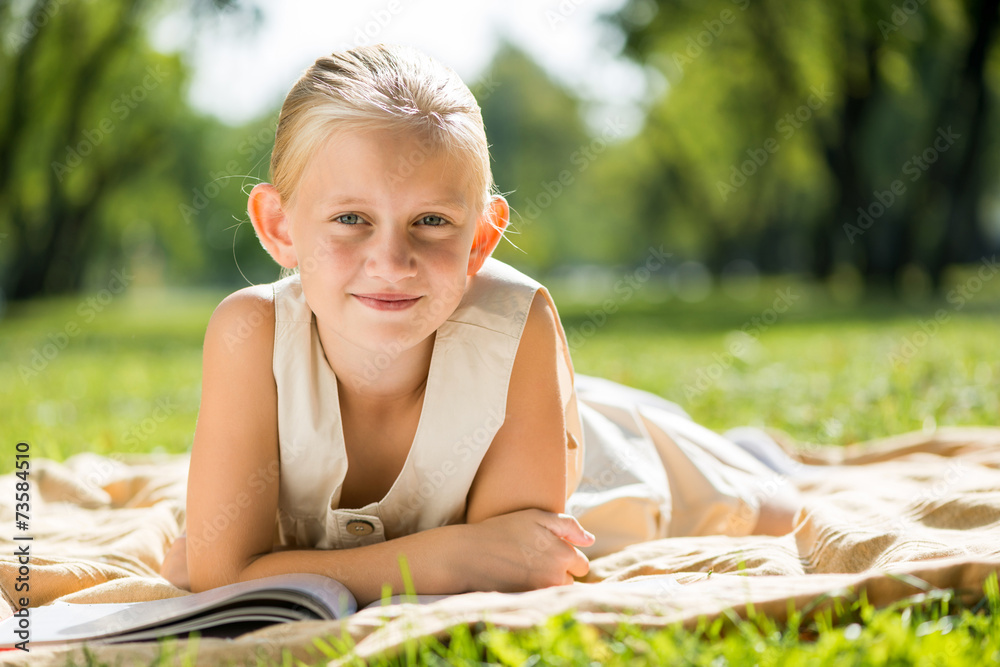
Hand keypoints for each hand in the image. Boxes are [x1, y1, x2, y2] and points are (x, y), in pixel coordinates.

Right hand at [458, 509, 594, 592]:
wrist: (469, 555)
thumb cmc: (502, 530)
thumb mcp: (536, 516)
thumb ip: (568, 525)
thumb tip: (591, 540)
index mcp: (564, 554)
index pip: (581, 565)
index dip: (566, 557)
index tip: (548, 552)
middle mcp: (558, 577)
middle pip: (571, 581)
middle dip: (560, 573)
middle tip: (535, 561)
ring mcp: (543, 594)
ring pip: (558, 592)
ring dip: (549, 584)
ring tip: (526, 571)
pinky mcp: (530, 605)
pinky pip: (545, 602)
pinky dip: (537, 594)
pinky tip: (521, 582)